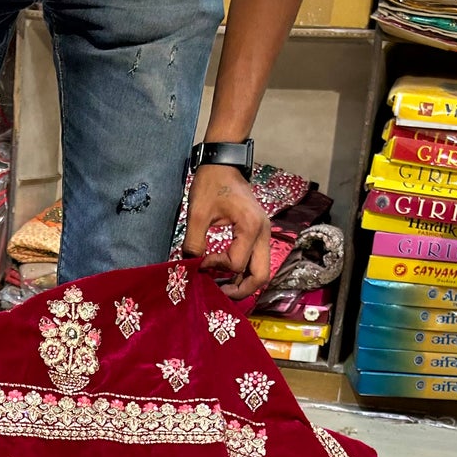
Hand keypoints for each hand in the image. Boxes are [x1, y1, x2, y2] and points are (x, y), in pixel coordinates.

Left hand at [182, 164, 270, 298]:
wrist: (223, 164)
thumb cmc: (211, 183)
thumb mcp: (198, 213)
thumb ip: (194, 243)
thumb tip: (192, 265)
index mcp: (250, 227)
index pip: (237, 263)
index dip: (216, 267)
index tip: (201, 262)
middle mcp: (264, 233)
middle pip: (261, 276)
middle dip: (241, 289)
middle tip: (219, 293)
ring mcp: (264, 234)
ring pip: (261, 271)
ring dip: (243, 282)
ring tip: (221, 286)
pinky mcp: (259, 234)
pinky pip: (256, 261)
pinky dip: (243, 272)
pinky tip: (225, 274)